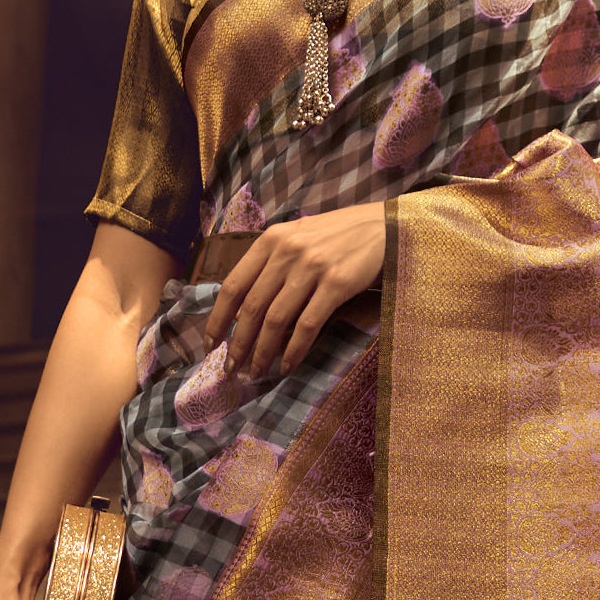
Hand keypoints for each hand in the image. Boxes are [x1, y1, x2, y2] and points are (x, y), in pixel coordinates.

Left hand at [204, 202, 385, 377]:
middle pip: (252, 307)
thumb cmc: (342, 236)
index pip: (234, 284)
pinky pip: (308, 324)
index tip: (211, 343)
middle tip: (230, 369)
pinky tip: (288, 366)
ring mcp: (313, 266)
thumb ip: (274, 263)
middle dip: (238, 344)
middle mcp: (288, 250)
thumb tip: (246, 308)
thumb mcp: (300, 237)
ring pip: (277, 319)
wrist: (388, 226)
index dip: (219, 318)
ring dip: (263, 352)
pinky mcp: (338, 283)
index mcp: (272, 239)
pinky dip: (294, 350)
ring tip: (257, 373)